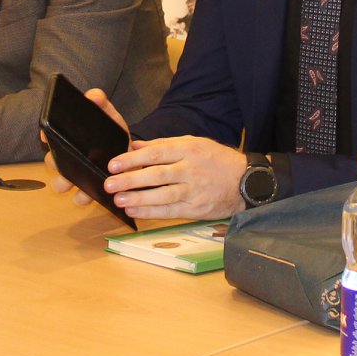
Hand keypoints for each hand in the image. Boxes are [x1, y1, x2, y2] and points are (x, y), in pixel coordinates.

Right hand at [43, 86, 131, 204]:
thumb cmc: (114, 135)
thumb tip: (94, 96)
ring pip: (60, 184)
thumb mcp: (109, 117)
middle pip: (51, 162)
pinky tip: (91, 194)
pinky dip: (84, 197)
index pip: (48, 136)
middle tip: (64, 162)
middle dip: (55, 163)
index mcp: (68, 138)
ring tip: (78, 182)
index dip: (45, 135)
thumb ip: (102, 104)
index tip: (45, 135)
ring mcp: (76, 176)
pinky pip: (80, 198)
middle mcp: (67, 158)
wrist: (132, 157)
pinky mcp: (89, 191)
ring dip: (65, 183)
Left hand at [104, 136, 246, 220]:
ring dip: (139, 199)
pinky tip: (134, 211)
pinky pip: (171, 211)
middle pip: (157, 174)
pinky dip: (151, 212)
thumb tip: (135, 145)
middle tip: (110, 183)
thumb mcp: (193, 143)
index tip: (113, 164)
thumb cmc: (216, 160)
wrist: (246, 181)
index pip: (156, 153)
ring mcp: (194, 191)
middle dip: (131, 180)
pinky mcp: (196, 209)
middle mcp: (191, 170)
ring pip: (163, 195)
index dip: (133, 159)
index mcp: (188, 149)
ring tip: (119, 200)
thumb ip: (163, 144)